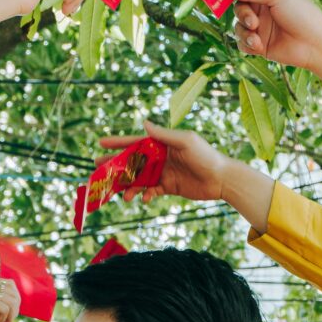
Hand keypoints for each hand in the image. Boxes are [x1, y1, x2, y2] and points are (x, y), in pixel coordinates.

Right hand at [0, 276, 23, 321]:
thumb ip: (0, 299)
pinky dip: (4, 319)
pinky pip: (6, 309)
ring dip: (10, 316)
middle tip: (6, 320)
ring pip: (12, 301)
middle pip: (13, 292)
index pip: (10, 284)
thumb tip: (17, 297)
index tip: (9, 312)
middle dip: (15, 309)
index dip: (15, 299)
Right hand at [96, 124, 274, 228]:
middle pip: (132, 162)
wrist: (222, 179)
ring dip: (129, 187)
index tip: (101, 143)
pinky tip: (144, 199)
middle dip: (116, 167)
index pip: (135, 142)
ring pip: (139, 180)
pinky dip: (145, 195)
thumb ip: (164, 135)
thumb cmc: (206, 156)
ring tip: (123, 195)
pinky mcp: (169, 187)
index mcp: (161, 144)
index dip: (118, 143)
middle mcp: (160, 158)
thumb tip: (144, 123)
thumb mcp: (185, 141)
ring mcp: (163, 173)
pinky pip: (151, 191)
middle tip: (98, 171)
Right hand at [230, 0, 321, 90]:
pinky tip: (258, 46)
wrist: (314, 46)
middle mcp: (263, 8)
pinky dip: (247, 44)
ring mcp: (261, 26)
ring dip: (244, 31)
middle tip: (253, 21)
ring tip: (256, 36)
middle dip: (242, 13)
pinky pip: (241, 43)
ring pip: (237, 26)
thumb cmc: (302, 14)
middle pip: (238, 6)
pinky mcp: (259, 45)